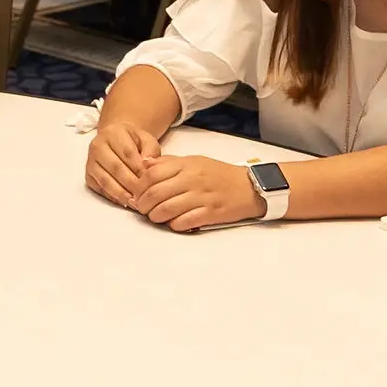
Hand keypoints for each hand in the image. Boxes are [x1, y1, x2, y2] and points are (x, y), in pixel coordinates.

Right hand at [83, 120, 162, 206]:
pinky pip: (100, 189)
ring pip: (106, 180)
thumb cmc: (133, 142)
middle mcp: (97, 146)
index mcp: (112, 133)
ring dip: (122, 193)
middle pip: (116, 168)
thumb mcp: (146, 140)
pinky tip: (125, 202)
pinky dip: (113, 197)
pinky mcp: (88, 176)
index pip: (127, 153)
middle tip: (144, 194)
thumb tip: (147, 164)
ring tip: (136, 202)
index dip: (139, 168)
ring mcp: (90, 162)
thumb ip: (151, 150)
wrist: (116, 141)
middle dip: (131, 183)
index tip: (150, 180)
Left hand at [130, 150, 268, 233]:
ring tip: (155, 217)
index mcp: (186, 165)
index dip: (139, 187)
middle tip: (142, 209)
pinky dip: (174, 225)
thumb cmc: (218, 174)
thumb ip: (168, 163)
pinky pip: (184, 222)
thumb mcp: (193, 161)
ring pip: (167, 209)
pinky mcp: (210, 213)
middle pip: (156, 193)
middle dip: (143, 205)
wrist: (249, 187)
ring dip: (155, 217)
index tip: (137, 194)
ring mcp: (202, 197)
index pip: (152, 174)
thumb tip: (144, 164)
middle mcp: (192, 179)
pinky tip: (174, 223)